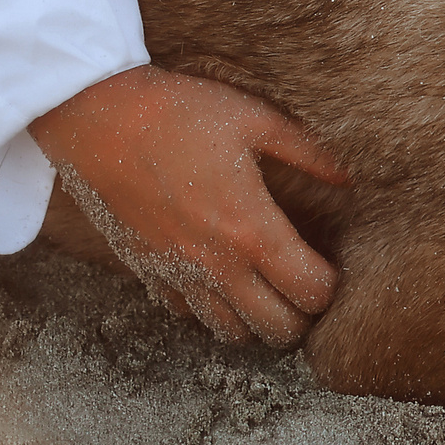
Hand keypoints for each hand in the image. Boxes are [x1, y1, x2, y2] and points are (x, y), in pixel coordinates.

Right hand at [28, 66, 350, 346]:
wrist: (95, 116)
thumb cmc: (180, 112)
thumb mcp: (257, 120)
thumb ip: (310, 153)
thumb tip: (349, 176)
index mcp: (251, 229)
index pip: (310, 291)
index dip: (332, 288)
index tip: (334, 268)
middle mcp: (215, 263)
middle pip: (276, 329)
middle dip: (302, 316)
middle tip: (308, 287)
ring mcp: (176, 273)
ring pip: (230, 332)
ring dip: (258, 321)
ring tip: (272, 292)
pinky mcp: (144, 270)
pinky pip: (186, 314)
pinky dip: (211, 309)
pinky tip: (222, 281)